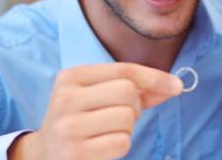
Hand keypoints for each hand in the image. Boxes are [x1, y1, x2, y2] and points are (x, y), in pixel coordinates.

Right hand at [8, 63, 182, 159]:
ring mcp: (68, 127)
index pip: (124, 70)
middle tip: (120, 116)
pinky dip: (121, 145)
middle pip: (128, 92)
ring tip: (107, 131)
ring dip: (127, 128)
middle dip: (135, 106)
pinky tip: (102, 146)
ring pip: (127, 118)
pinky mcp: (76, 153)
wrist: (44, 155)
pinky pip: (122, 142)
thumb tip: (173, 86)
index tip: (176, 86)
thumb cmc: (80, 121)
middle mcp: (65, 99)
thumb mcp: (97, 96)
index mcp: (70, 77)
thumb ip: (134, 89)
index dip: (155, 77)